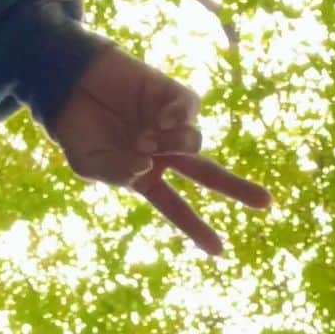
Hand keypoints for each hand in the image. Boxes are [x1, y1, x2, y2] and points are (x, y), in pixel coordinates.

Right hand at [49, 47, 270, 254]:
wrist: (67, 82)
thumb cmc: (76, 129)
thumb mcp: (87, 164)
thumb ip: (115, 174)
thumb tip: (146, 167)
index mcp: (147, 178)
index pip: (177, 209)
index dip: (197, 230)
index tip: (218, 251)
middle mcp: (165, 154)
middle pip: (209, 174)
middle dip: (237, 188)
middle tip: (267, 203)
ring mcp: (170, 124)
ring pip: (194, 142)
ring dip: (174, 145)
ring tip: (145, 138)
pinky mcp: (170, 94)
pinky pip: (189, 109)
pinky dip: (178, 119)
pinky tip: (158, 120)